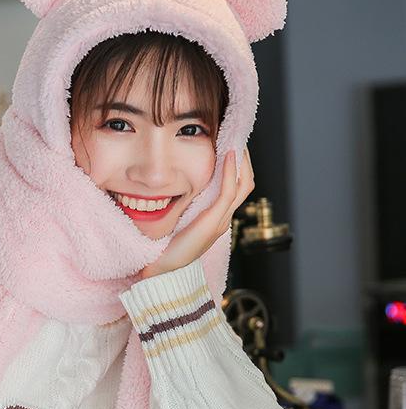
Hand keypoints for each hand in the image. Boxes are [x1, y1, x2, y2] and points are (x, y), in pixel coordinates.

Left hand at [141, 146, 254, 276]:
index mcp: (216, 217)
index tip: (230, 145)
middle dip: (245, 159)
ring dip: (242, 161)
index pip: (236, 187)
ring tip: (236, 141)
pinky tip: (228, 155)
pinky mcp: (213, 222)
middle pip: (246, 183)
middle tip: (237, 137)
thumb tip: (177, 187)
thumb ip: (184, 206)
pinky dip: (230, 172)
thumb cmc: (166, 248)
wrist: (163, 271)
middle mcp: (223, 218)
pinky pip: (228, 192)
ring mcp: (221, 220)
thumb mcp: (178, 220)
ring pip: (242, 185)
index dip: (237, 166)